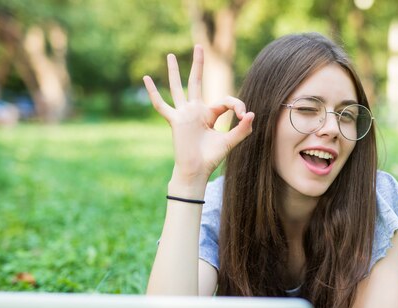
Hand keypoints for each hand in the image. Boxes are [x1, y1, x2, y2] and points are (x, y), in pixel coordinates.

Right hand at [143, 45, 253, 183]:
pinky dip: (154, 93)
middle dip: (198, 65)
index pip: (225, 101)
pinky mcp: (175, 121)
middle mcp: (195, 111)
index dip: (237, 105)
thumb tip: (251, 114)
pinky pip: (162, 105)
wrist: (197, 170)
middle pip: (196, 82)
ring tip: (170, 55)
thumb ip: (242, 129)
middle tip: (199, 47)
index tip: (244, 116)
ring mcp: (183, 114)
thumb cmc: (211, 158)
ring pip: (178, 88)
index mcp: (210, 115)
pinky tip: (146, 79)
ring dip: (174, 72)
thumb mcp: (230, 142)